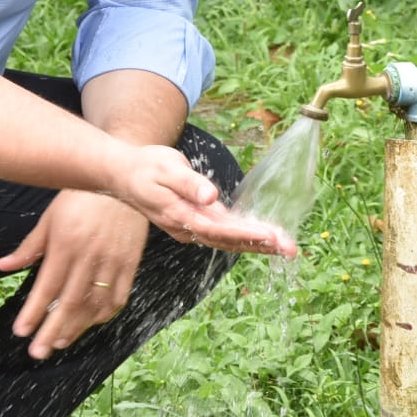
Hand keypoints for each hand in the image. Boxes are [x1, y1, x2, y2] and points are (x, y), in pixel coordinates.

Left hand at [0, 189, 150, 359]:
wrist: (124, 182)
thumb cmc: (81, 197)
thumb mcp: (50, 218)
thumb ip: (29, 247)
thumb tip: (2, 266)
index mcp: (66, 244)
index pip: (47, 286)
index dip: (34, 312)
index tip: (21, 332)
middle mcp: (89, 256)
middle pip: (70, 302)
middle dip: (52, 330)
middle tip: (38, 352)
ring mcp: (112, 261)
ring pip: (94, 304)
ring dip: (77, 327)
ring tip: (61, 342)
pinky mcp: (130, 262)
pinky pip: (119, 296)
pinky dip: (105, 314)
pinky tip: (92, 322)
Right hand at [112, 143, 298, 257]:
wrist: (124, 173)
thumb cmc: (146, 166)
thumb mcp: (166, 167)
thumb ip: (189, 183)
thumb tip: (211, 196)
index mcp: (181, 215)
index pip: (219, 229)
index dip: (246, 234)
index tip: (271, 236)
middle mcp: (188, 228)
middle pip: (229, 241)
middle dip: (261, 245)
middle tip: (291, 249)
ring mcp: (191, 227)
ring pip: (229, 241)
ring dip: (258, 244)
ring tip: (286, 247)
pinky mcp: (195, 222)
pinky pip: (224, 234)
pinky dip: (246, 237)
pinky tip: (264, 238)